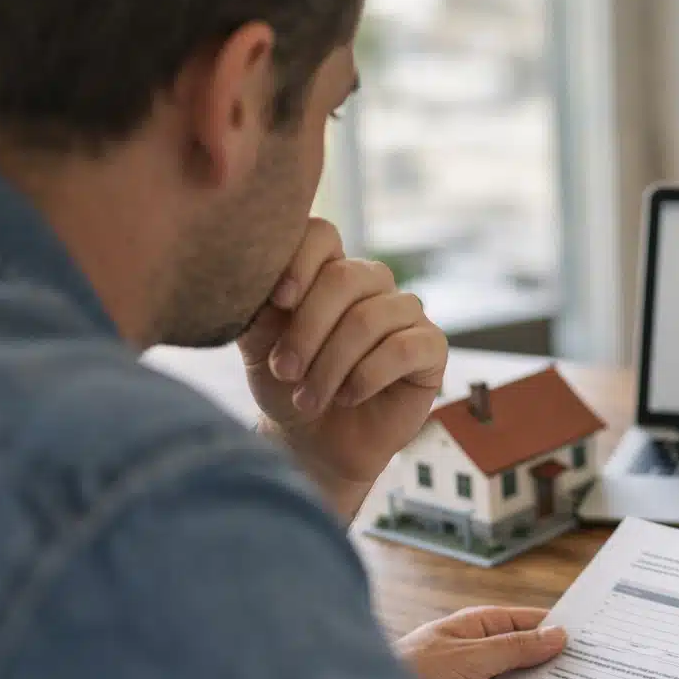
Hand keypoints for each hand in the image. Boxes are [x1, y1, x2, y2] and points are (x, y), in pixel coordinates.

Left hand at [240, 218, 447, 519]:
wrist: (314, 442)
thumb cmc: (287, 387)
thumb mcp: (258, 344)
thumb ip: (254, 304)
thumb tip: (246, 273)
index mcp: (328, 270)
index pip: (323, 236)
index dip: (300, 262)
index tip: (278, 302)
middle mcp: (371, 283)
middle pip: (345, 278)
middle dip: (308, 330)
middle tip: (284, 371)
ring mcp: (405, 313)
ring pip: (370, 318)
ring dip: (331, 364)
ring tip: (308, 397)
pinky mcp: (431, 348)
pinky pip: (404, 348)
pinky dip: (368, 376)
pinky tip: (348, 396)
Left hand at [394, 607, 566, 678]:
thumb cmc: (413, 671)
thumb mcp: (472, 657)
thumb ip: (515, 647)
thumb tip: (558, 635)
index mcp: (481, 626)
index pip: (532, 623)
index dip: (561, 631)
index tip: (594, 644)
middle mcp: (480, 650)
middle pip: (528, 656)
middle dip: (555, 668)